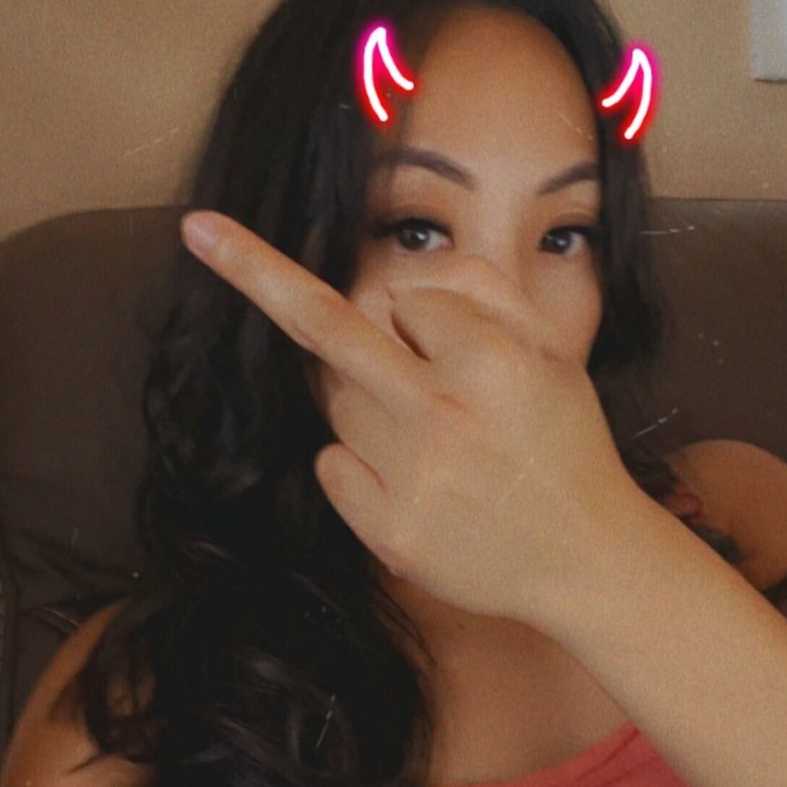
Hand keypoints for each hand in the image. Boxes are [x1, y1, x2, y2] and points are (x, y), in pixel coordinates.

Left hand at [180, 211, 640, 627]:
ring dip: (364, 403)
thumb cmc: (564, 444)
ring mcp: (412, 478)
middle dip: (257, 273)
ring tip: (435, 440)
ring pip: (336, 403)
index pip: (406, 300)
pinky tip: (414, 483)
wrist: (587, 558)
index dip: (424, 319)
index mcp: (491, 358)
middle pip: (332, 333)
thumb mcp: (552, 349)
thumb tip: (407, 275)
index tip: (439, 338)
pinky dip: (354, 465)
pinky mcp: (390, 534)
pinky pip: (330, 466)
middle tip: (199, 228)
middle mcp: (444, 413)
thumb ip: (484, 292)